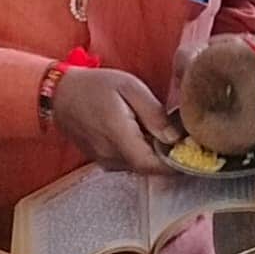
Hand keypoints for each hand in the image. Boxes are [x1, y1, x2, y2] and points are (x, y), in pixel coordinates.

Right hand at [47, 67, 179, 170]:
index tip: (194, 154)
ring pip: (140, 167)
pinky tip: (145, 135)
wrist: (60, 95)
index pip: (152, 165)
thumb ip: (153, 113)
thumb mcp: (129, 87)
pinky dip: (142, 153)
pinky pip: (130, 162)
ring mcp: (106, 161)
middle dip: (170, 158)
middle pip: (149, 168)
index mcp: (118, 135)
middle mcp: (111, 155)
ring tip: (165, 133)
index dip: (176, 165)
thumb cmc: (95, 86)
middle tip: (186, 140)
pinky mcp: (104, 161)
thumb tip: (174, 138)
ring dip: (155, 155)